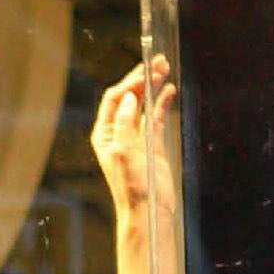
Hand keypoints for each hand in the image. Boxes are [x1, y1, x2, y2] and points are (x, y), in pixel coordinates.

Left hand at [89, 57, 176, 239]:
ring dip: (153, 86)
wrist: (147, 211)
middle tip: (157, 61)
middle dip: (142, 78)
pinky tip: (169, 90)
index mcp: (105, 133)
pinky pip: (156, 117)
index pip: (115, 99)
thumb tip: (130, 97)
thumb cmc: (132, 186)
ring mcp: (135, 137)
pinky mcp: (151, 144)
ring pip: (144, 104)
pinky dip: (162, 102)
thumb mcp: (123, 151)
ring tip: (164, 69)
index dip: (129, 83)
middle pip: (130, 96)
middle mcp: (118, 132)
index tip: (144, 72)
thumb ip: (125, 123)